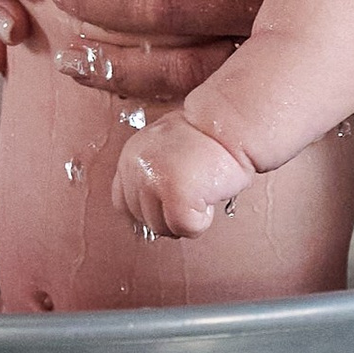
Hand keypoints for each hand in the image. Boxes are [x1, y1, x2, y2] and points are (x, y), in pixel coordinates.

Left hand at [116, 113, 254, 239]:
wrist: (230, 124)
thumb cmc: (207, 137)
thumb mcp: (165, 149)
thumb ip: (152, 173)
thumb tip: (152, 206)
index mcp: (131, 157)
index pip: (123, 203)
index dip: (149, 210)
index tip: (167, 206)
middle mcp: (137, 168)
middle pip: (144, 220)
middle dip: (171, 215)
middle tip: (193, 195)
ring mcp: (154, 181)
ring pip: (163, 228)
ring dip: (188, 217)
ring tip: (202, 190)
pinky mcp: (176, 194)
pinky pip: (186, 228)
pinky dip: (202, 220)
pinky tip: (209, 196)